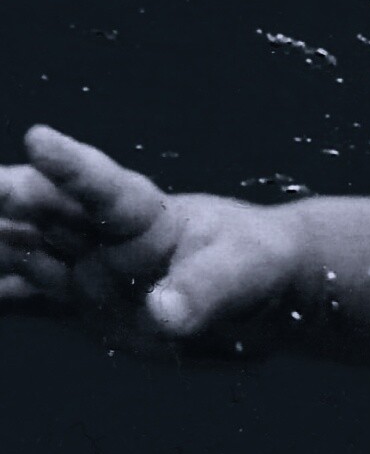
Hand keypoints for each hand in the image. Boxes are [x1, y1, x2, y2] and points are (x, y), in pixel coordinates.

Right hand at [0, 126, 304, 356]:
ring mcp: (78, 267)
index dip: (71, 166)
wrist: (255, 296)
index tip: (40, 139)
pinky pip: (18, 299)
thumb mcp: (245, 275)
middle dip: (1, 197)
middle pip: (36, 212)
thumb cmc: (259, 266)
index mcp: (146, 214)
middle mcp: (99, 235)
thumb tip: (164, 314)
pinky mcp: (72, 302)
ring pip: (13, 252)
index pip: (104, 187)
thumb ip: (204, 292)